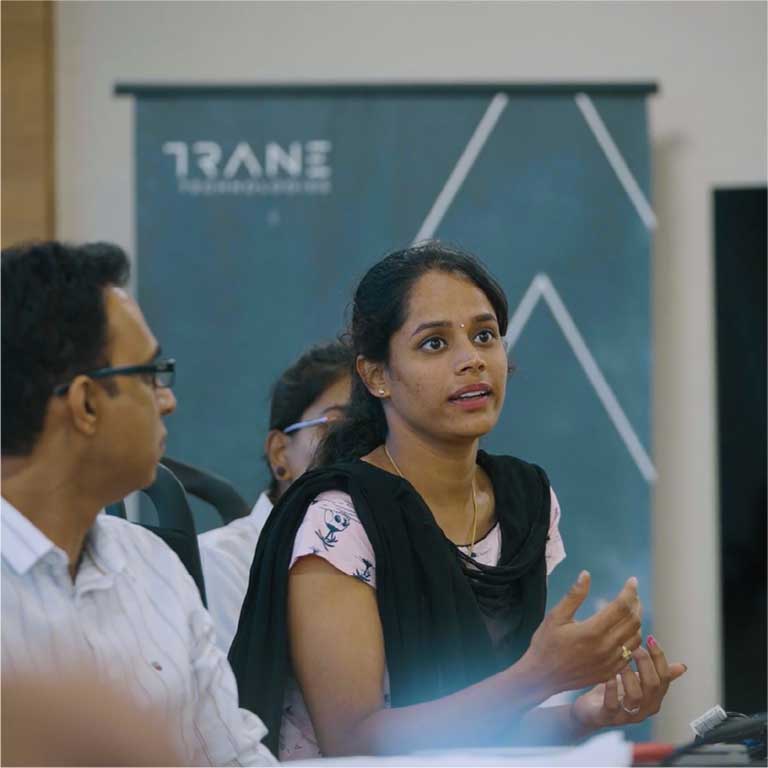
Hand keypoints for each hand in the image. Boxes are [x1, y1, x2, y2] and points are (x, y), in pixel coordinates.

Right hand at [524, 571, 642, 694]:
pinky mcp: (610, 671)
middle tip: (633, 593)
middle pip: (632, 621)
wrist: (542, 676)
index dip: (629, 591)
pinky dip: (633, 638)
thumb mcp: (555, 616)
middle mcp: (605, 648)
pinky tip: (626, 630)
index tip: (632, 581)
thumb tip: (586, 574)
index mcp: (591, 631)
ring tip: (631, 609)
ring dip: (636, 621)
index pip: (621, 606)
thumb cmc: (546, 643)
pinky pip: (630, 653)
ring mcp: (609, 662)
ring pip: (635, 637)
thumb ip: (574, 595)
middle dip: (636, 603)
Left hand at [571, 635, 686, 730]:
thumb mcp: (638, 681)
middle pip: (653, 684)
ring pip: (636, 695)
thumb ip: (657, 674)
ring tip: (620, 662)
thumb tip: (683, 667)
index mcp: (654, 698)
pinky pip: (612, 704)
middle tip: (633, 647)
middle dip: (645, 662)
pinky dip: (610, 688)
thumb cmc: (616, 693)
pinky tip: (607, 675)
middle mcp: (644, 708)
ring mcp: (627, 714)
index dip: (659, 657)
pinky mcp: (607, 716)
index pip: (664, 677)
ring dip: (629, 674)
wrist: (591, 712)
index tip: (650, 638)